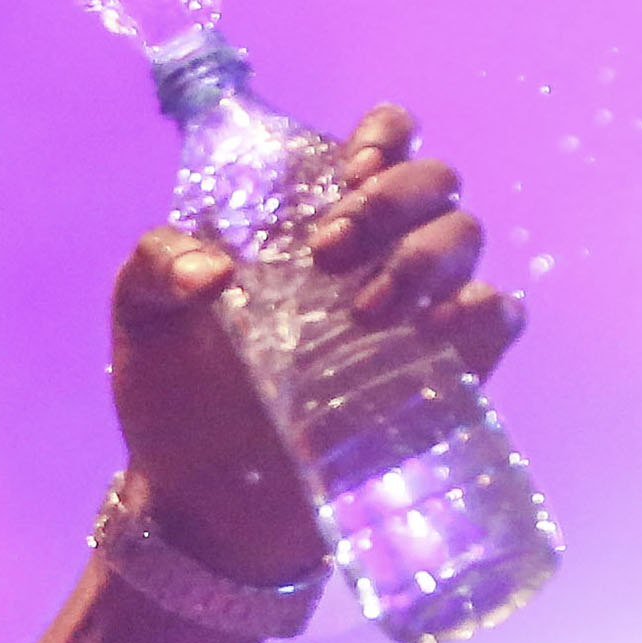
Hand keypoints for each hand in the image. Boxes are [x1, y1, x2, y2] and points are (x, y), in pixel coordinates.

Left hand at [112, 102, 525, 585]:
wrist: (201, 504)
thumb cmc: (176, 400)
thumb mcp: (143, 322)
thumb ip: (156, 267)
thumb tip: (216, 272)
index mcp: (308, 221)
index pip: (380, 141)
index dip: (381, 138)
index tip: (347, 172)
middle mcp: (373, 253)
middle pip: (433, 179)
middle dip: (391, 199)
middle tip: (326, 256)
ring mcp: (415, 309)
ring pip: (465, 236)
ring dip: (423, 256)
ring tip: (361, 313)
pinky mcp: (446, 369)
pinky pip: (498, 314)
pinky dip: (480, 309)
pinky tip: (432, 331)